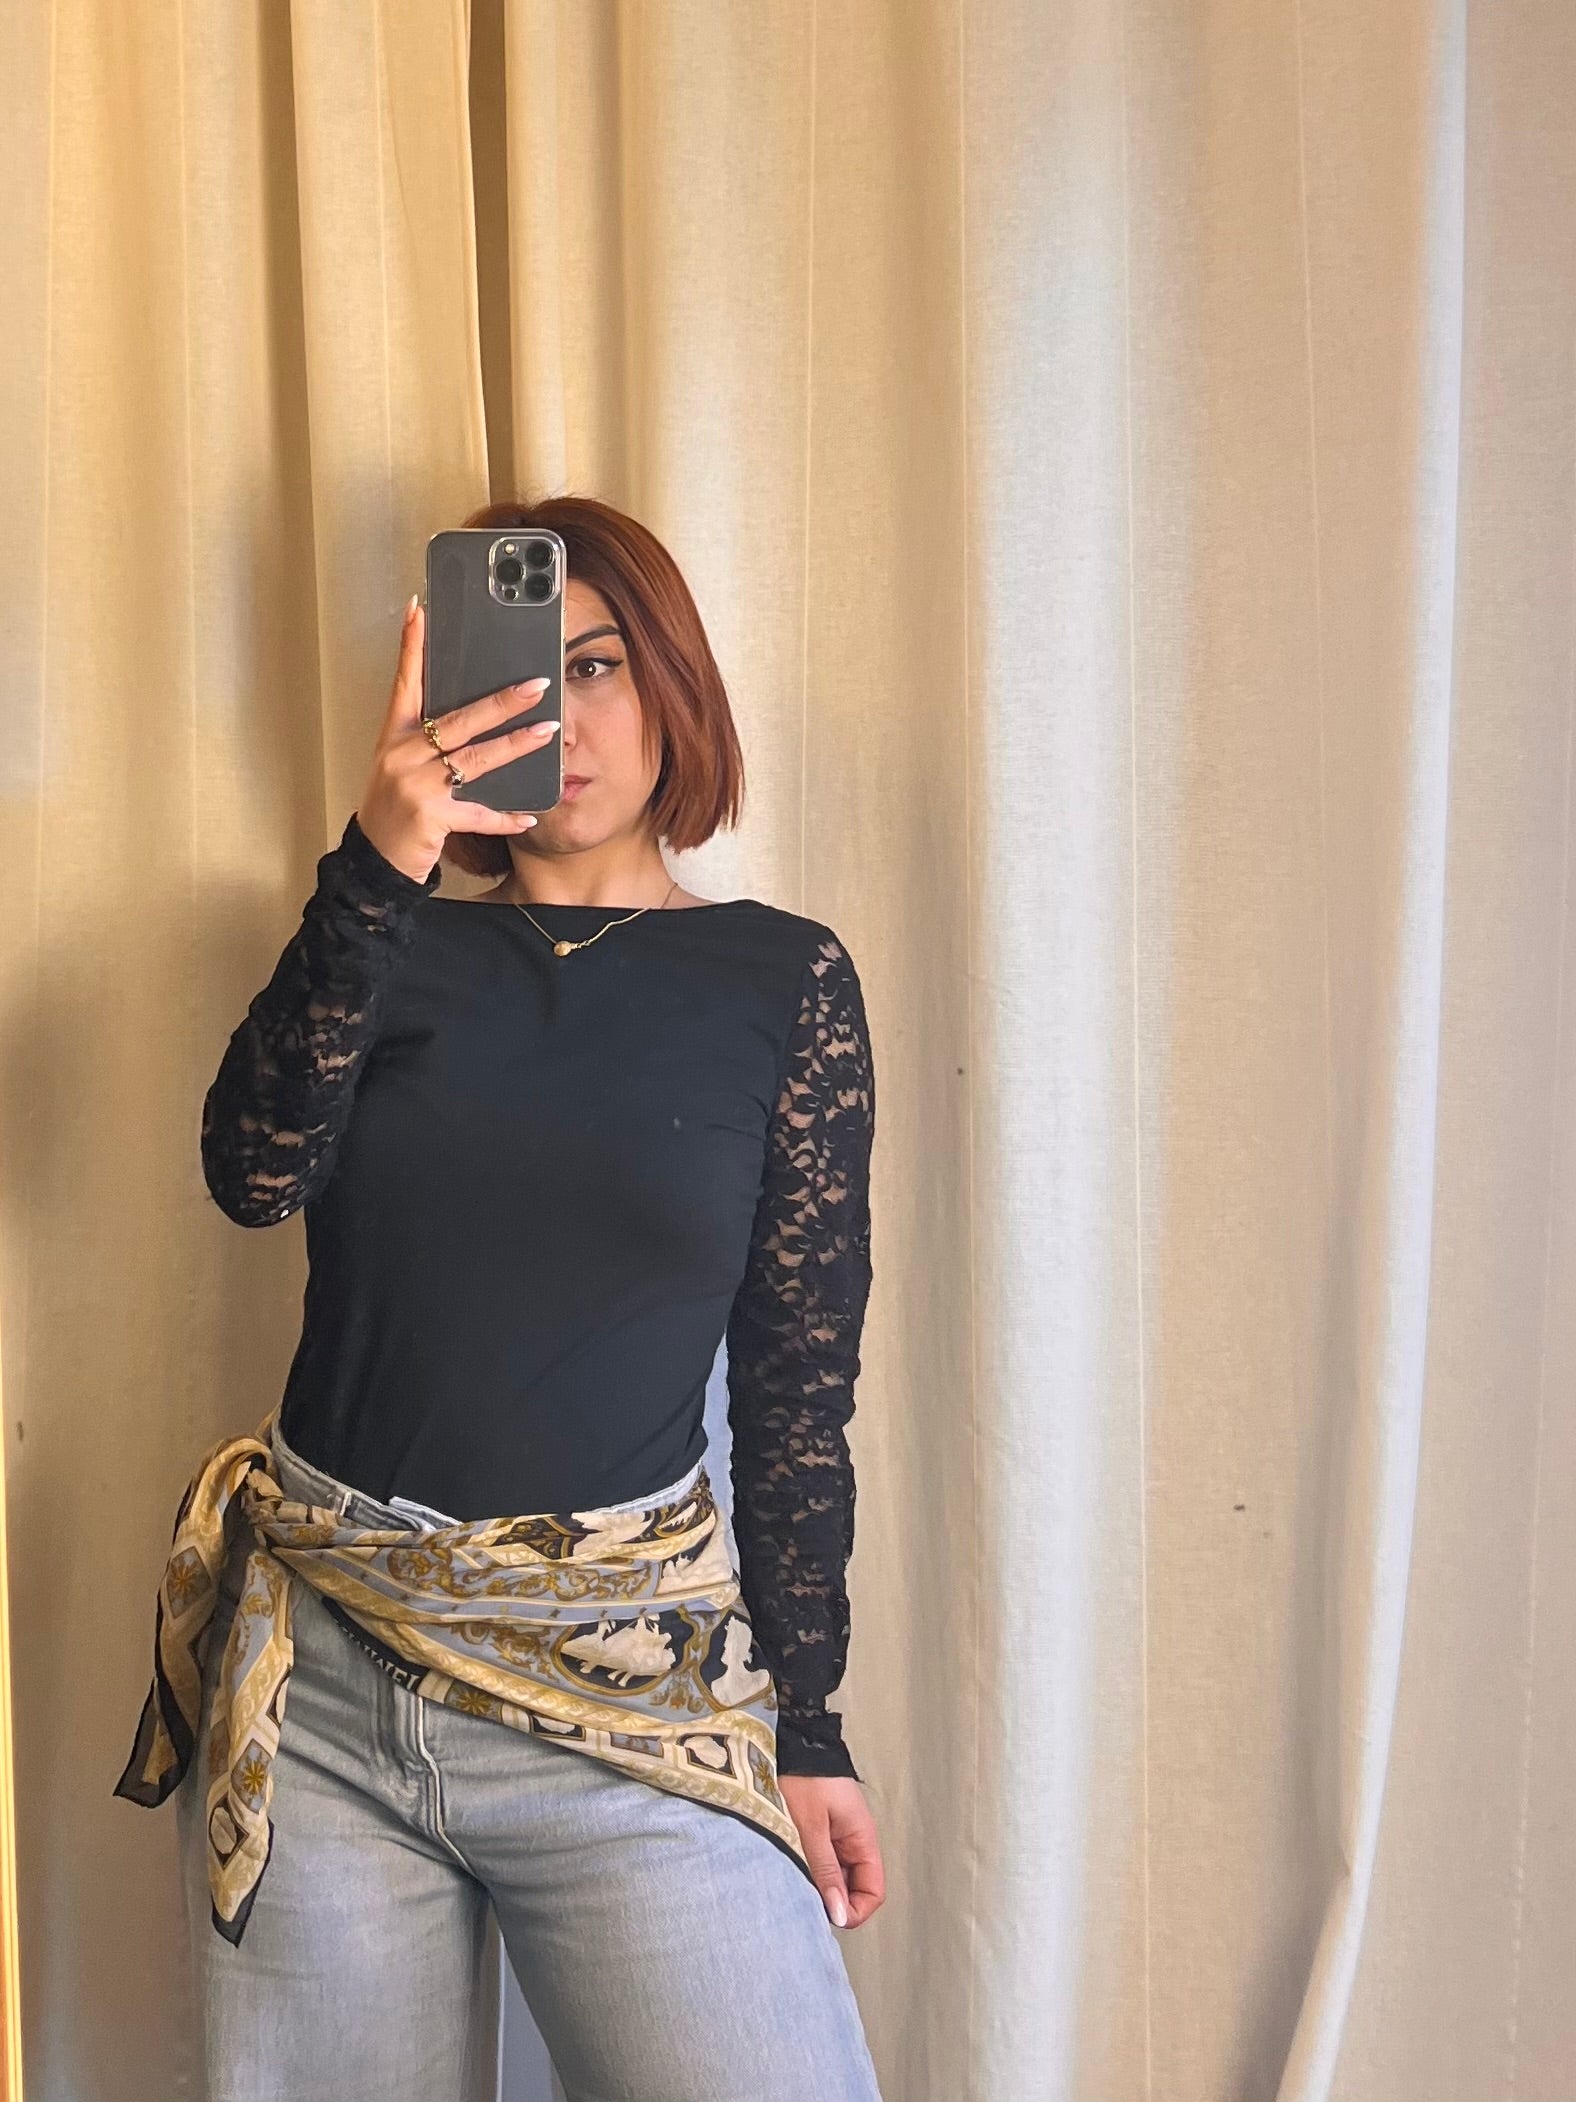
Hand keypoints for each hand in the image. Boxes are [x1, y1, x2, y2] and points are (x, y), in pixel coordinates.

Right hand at [355, 596, 559, 883]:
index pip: (405, 681)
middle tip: (536, 684)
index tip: (419, 610)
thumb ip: (428, 737)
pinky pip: (479, 813)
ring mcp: (417, 785)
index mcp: (395, 734)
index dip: (411, 645)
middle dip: (502, 701)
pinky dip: (505, 816)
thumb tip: (475, 712)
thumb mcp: (401, 763)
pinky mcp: (431, 816)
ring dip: (517, 746)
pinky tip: (529, 815)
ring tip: (548, 732)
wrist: (375, 858)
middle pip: (460, 719)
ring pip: (476, 759)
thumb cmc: (395, 805)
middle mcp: (404, 754)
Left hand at [778, 1774, 884, 1930]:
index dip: (853, 1910)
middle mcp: (855, 1842)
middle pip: (854, 1888)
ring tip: (793, 1881)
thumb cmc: (804, 1780)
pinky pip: (823, 1863)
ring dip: (818, 1885)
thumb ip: (825, 1870)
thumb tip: (840, 1916)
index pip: (873, 1891)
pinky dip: (810, 1871)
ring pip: (836, 1878)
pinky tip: (790, 1868)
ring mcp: (838, 1837)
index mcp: (862, 1839)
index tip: (826, 1914)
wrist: (792, 1742)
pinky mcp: (822, 1832)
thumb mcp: (811, 1828)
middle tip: (801, 1897)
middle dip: (832, 1900)